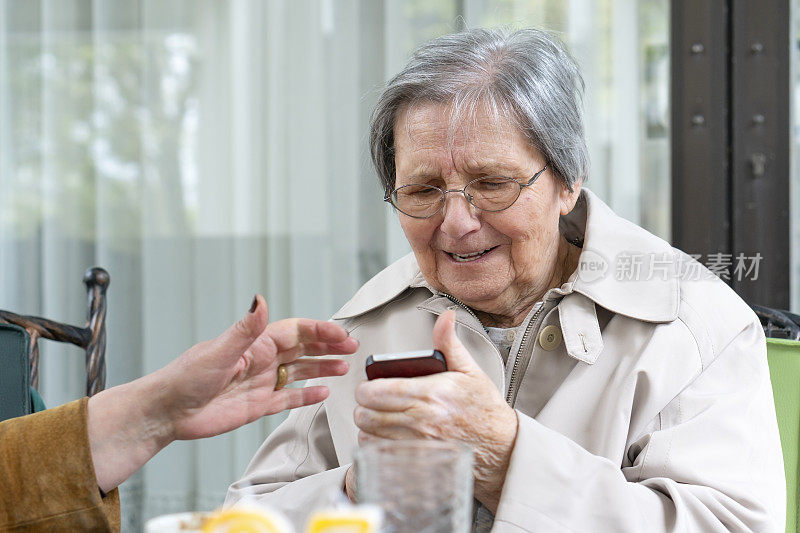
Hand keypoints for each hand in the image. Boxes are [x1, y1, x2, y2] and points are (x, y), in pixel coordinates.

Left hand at [157, 294, 356, 440]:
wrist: (167, 411)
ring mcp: (261, 382)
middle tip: (352, 347)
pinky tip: (322, 392)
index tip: (340, 333)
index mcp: (255, 343)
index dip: (320, 330)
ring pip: (299, 371)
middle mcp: (262, 360)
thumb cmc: (185, 376)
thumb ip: (245, 329)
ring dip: (322, 367)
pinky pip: (288, 398)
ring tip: (343, 367)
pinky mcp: (257, 406)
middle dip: (328, 346)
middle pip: (303, 348)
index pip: (295, 331)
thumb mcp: (218, 351)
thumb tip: (260, 300)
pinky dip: (306, 395)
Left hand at [352, 310, 517, 511]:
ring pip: (368, 436)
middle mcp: (422, 420)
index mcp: (431, 393)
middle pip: (366, 415)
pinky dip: (377, 446)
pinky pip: (380, 456)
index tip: (370, 387)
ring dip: (368, 428)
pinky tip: (386, 438)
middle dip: (364, 407)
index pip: (376, 391)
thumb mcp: (470, 371)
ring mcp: (418, 445)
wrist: (503, 447)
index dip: (365, 388)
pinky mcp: (417, 464)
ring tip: (378, 420)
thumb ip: (449, 343)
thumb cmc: (485, 410)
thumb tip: (445, 317)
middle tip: (372, 403)